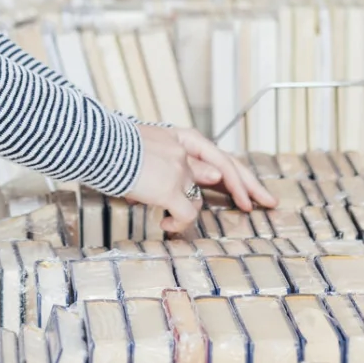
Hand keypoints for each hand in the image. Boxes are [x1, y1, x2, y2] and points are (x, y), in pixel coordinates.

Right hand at [124, 124, 277, 234]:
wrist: (95, 144)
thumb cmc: (113, 148)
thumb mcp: (152, 150)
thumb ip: (181, 162)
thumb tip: (212, 177)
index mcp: (181, 138)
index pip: (219, 156)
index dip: (239, 174)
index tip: (252, 191)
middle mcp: (185, 151)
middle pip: (228, 169)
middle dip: (250, 187)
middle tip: (268, 203)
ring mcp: (180, 169)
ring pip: (199, 199)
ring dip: (185, 214)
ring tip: (167, 220)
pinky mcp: (171, 188)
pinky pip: (188, 214)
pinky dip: (179, 224)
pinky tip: (165, 224)